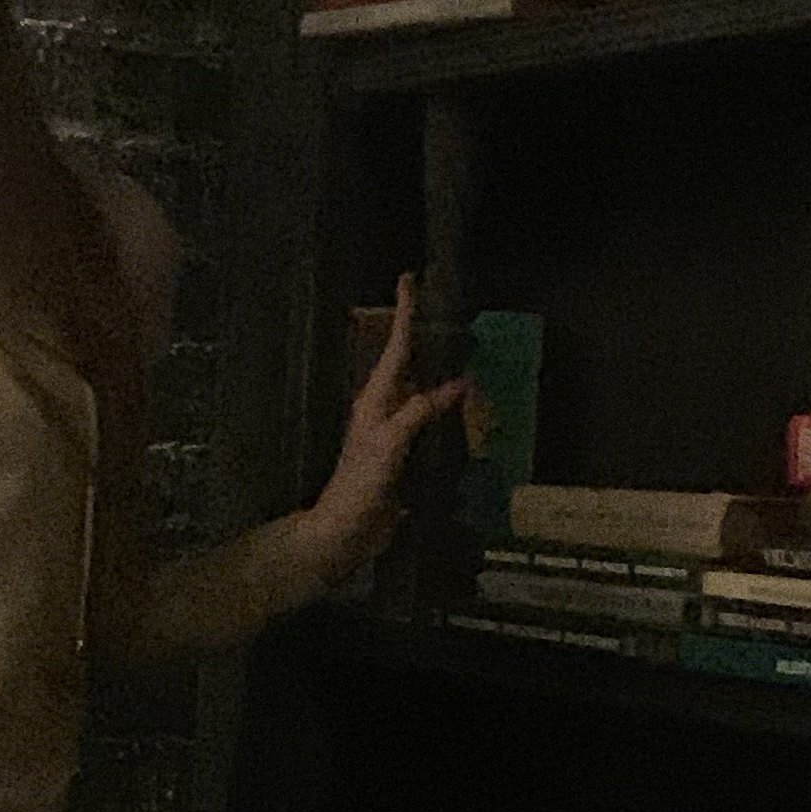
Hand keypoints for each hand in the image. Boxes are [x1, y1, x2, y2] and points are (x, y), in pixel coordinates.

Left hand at [298, 271, 467, 587]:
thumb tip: (456, 385)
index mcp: (375, 400)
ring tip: (466, 352)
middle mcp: (384, 410)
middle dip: (427, 338)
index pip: (396, 348)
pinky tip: (466, 413)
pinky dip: (449, 412)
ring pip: (423, 392)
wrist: (344, 532)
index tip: (409, 279)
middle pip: (409, 364)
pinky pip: (431, 424)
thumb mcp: (388, 443)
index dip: (404, 314)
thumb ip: (419, 412)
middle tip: (448, 310)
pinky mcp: (405, 456)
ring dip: (442, 373)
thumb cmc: (358, 486)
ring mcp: (395, 433)